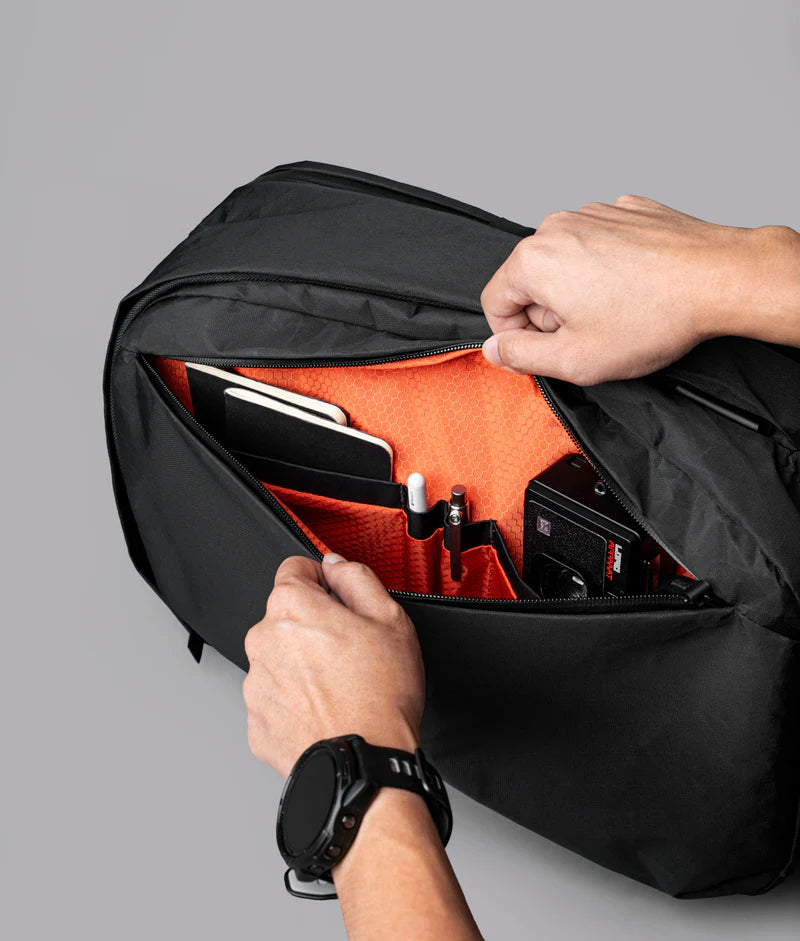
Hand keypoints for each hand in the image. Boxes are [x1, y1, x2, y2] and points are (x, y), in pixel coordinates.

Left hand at [243, 553, 423, 777]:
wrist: (364, 763)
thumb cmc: (380, 697)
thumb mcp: (390, 620)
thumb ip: (357, 578)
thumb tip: (337, 565)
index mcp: (292, 607)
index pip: (295, 568)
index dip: (323, 580)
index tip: (338, 597)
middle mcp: (263, 640)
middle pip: (286, 616)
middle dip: (314, 625)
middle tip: (350, 650)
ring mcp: (256, 684)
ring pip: (280, 658)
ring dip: (302, 664)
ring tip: (341, 686)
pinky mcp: (257, 721)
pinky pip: (276, 697)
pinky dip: (295, 700)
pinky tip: (326, 709)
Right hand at [480, 195, 789, 384]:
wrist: (719, 279)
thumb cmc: (654, 318)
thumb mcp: (573, 359)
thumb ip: (520, 356)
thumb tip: (496, 349)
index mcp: (534, 260)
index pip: (494, 302)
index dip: (514, 337)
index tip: (544, 351)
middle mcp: (558, 227)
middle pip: (529, 281)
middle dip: (550, 313)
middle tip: (588, 337)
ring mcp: (594, 212)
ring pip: (565, 263)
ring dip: (579, 292)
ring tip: (617, 313)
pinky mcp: (627, 211)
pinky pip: (600, 245)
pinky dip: (609, 270)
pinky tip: (637, 290)